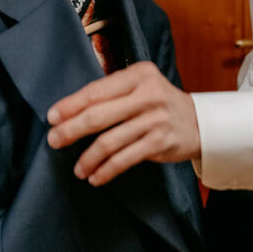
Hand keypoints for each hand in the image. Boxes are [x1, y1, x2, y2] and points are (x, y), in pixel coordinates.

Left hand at [46, 62, 200, 185]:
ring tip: (77, 168)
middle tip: (53, 141)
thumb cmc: (159, 103)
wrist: (200, 122)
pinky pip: (125, 159)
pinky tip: (95, 176)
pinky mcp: (160, 142)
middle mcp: (148, 94)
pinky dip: (106, 170)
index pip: (96, 91)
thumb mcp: (139, 87)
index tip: (52, 117)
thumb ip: (111, 94)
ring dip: (87, 158)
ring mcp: (155, 119)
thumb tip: (68, 112)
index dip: (71, 105)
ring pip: (109, 141)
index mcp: (139, 74)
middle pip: (98, 115)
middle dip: (71, 130)